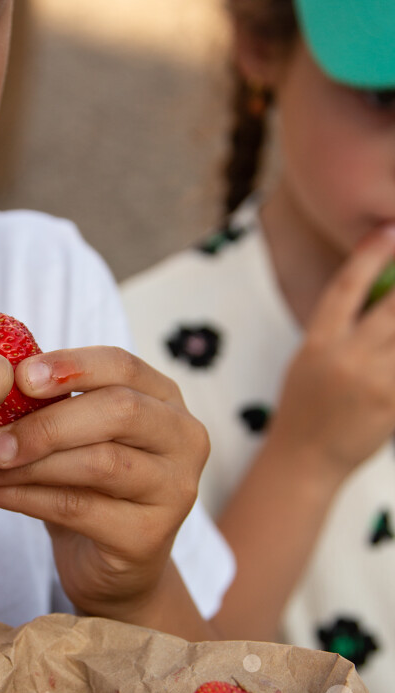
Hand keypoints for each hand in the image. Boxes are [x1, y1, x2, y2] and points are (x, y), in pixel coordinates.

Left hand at [0, 346, 209, 620]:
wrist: (110, 564)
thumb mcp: (76, 435)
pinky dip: (24, 498)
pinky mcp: (149, 536)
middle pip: (119, 411)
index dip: (71, 367)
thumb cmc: (89, 485)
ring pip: (99, 463)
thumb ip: (52, 403)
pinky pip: (77, 508)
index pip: (123, 366)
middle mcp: (184, 439)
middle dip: (48, 423)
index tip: (20, 377)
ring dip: (31, 464)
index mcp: (165, 400)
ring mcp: (174, 490)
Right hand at [269, 227, 394, 486]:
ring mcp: (375, 384)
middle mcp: (347, 360)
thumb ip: (341, 326)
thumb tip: (379, 290)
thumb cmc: (306, 407)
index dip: (369, 256)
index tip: (389, 231)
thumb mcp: (309, 359)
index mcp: (318, 344)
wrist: (305, 462)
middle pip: (392, 307)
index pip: (345, 288)